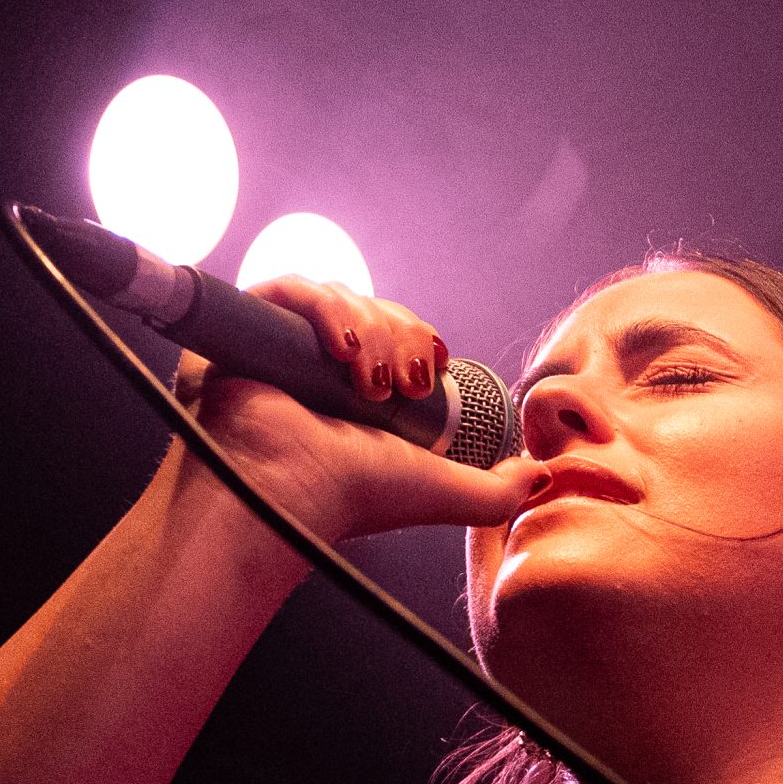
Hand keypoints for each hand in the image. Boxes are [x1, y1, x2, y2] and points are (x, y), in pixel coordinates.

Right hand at [166, 276, 535, 551]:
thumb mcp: (442, 491)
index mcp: (356, 390)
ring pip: (338, 296)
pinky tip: (340, 349)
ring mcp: (277, 344)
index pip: (393, 333)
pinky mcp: (241, 329)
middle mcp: (315, 365)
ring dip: (368, 330)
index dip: (416, 338)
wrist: (289, 492)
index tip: (430, 369)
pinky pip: (288, 287)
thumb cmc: (352, 496)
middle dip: (397, 336)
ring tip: (366, 382)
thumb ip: (497, 492)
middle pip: (371, 309)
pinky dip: (323, 308)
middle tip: (402, 384)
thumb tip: (541, 476)